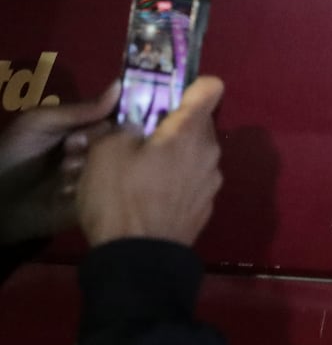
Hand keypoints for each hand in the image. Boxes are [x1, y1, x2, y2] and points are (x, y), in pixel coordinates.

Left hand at [0, 82, 117, 242]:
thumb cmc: (14, 152)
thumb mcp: (41, 122)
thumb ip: (81, 109)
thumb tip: (120, 86)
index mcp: (87, 128)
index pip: (120, 116)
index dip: (123, 115)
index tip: (117, 120)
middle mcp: (98, 150)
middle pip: (121, 140)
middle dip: (96, 142)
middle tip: (71, 149)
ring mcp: (98, 177)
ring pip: (116, 166)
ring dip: (89, 167)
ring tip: (63, 174)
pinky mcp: (94, 201)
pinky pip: (108, 193)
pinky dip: (88, 189)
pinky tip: (67, 191)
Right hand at [77, 77, 223, 247]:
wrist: (137, 260)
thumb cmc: (121, 197)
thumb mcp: (105, 151)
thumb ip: (123, 127)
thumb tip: (135, 126)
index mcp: (192, 131)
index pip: (209, 87)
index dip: (189, 84)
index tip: (165, 92)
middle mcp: (211, 152)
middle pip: (196, 123)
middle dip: (170, 125)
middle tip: (135, 136)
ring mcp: (211, 182)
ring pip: (192, 154)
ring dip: (169, 156)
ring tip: (134, 171)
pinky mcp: (204, 207)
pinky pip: (189, 181)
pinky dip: (172, 181)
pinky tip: (145, 196)